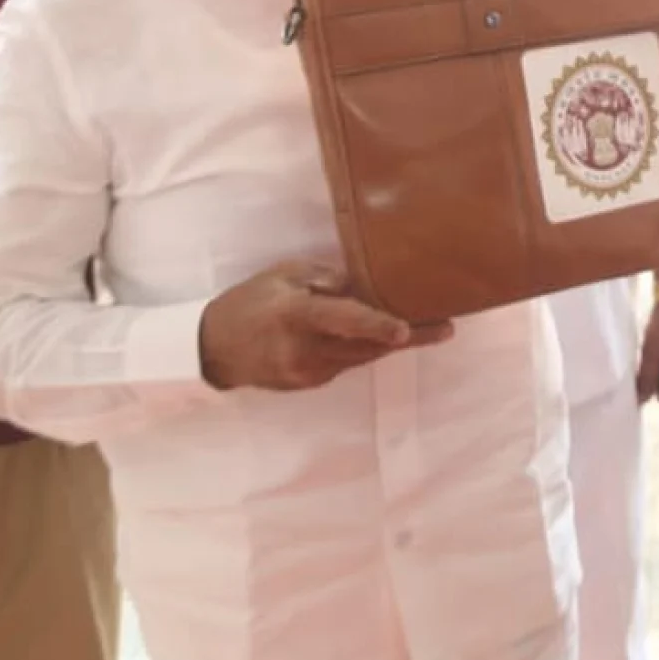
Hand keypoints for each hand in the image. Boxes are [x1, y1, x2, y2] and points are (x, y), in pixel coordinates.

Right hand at [199, 260, 453, 391]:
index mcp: (296, 316)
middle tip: (446, 328)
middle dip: (407, 338)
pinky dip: (361, 350)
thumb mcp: (281, 275)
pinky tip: (378, 337)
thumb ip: (321, 279)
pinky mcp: (309, 384)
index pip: (342, 321)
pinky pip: (344, 364)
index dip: (376, 325)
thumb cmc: (248, 302)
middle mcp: (304, 349)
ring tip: (428, 329)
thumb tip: (358, 284)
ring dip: (389, 344)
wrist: (212, 349)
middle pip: (364, 346)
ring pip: (359, 358)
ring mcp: (307, 372)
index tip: (405, 330)